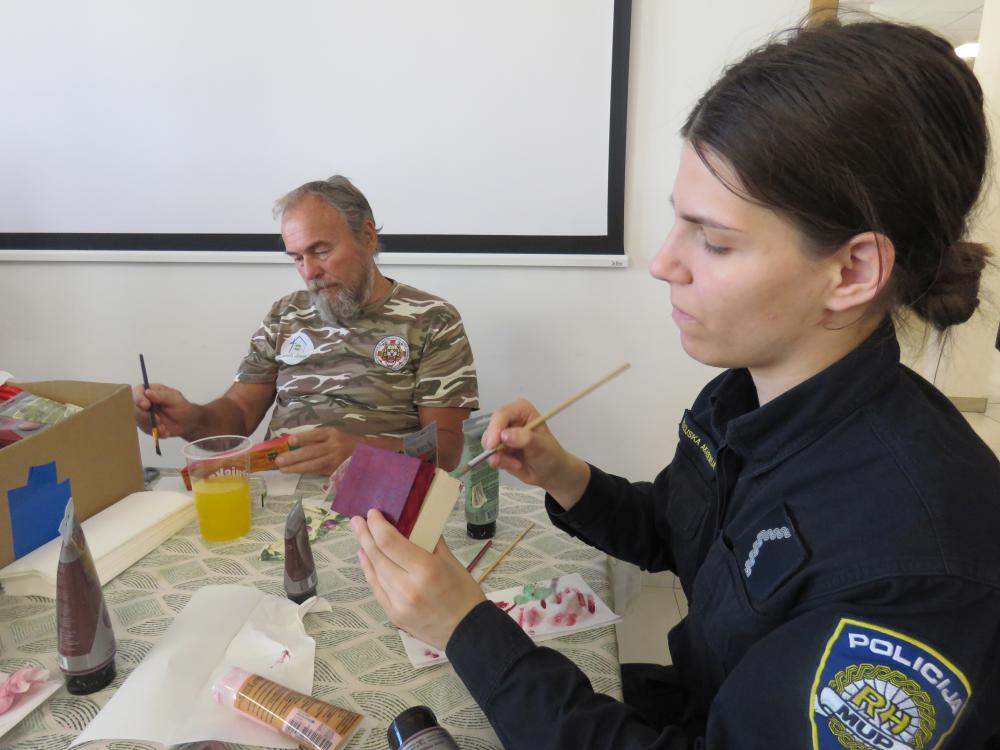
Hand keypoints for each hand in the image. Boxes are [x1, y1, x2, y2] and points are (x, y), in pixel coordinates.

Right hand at [131, 383, 198, 439]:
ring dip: (151, 426)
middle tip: (158, 421)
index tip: (146, 405)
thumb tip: (147, 392)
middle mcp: (143, 402)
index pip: (137, 392)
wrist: (187, 423)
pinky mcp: (145, 425)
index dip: (138, 398)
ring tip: (164, 428)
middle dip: (145, 416)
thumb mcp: (174, 399)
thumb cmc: (182, 407)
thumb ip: (161, 396)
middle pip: (133, 407)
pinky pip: (145, 430)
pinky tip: (165, 432)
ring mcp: (143, 414)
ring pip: (138, 420)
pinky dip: (155, 432)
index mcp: (150, 391)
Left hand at [276, 427, 359, 474]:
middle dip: (294, 456)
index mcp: (332, 433)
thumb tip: (292, 442)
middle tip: (279, 460)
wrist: (364, 453)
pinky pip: (318, 471)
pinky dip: (305, 471)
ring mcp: (335, 459)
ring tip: (283, 469)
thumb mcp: (332, 434)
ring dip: (297, 467)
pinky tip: (295, 471)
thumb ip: (315, 438)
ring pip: (313, 464)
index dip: (303, 438)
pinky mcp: (335, 470)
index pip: (315, 435)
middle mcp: (334, 446)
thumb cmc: (344, 441)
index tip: (290, 441)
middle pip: (312, 451)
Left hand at [352, 510, 485, 649]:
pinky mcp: (393, 615)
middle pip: (377, 555)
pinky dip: (369, 571)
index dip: (377, 525)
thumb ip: (431, 542)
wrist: (468, 633)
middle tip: (357, 520)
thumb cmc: (465, 594)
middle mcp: (407, 587)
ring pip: (374, 571)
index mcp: (426, 569)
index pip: (390, 542)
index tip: (373, 513)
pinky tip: (365, 559)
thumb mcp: (452, 562)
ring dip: (365, 551)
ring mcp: (397, 603)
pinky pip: (377, 588)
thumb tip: (415, 522)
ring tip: (360, 536)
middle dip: (365, 535)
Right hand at [482, 399, 589, 504]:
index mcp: (521, 410)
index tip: (493, 444)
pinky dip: (500, 463)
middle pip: (491, 428)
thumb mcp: (540, 445)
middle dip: (494, 445)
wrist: (551, 472)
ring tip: (517, 463)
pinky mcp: (498, 448)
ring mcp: (502, 435)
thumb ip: (524, 438)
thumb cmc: (550, 453)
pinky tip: (515, 465)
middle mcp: (509, 420)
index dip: (495, 428)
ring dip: (499, 457)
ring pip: (488, 443)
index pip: (502, 414)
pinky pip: (490, 455)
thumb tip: (504, 435)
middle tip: (501, 459)